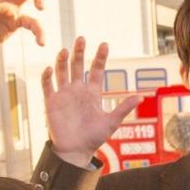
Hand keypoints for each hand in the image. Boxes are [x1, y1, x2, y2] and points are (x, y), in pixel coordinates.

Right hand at [43, 37, 141, 167]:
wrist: (75, 151)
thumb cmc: (94, 137)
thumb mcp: (111, 122)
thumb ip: (124, 108)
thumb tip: (141, 96)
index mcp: (93, 93)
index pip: (97, 70)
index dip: (100, 57)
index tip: (104, 44)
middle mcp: (78, 91)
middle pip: (78, 66)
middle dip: (79, 52)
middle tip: (81, 38)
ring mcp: (64, 95)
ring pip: (62, 72)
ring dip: (62, 61)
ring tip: (65, 50)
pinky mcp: (52, 102)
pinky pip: (48, 86)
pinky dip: (48, 77)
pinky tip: (50, 69)